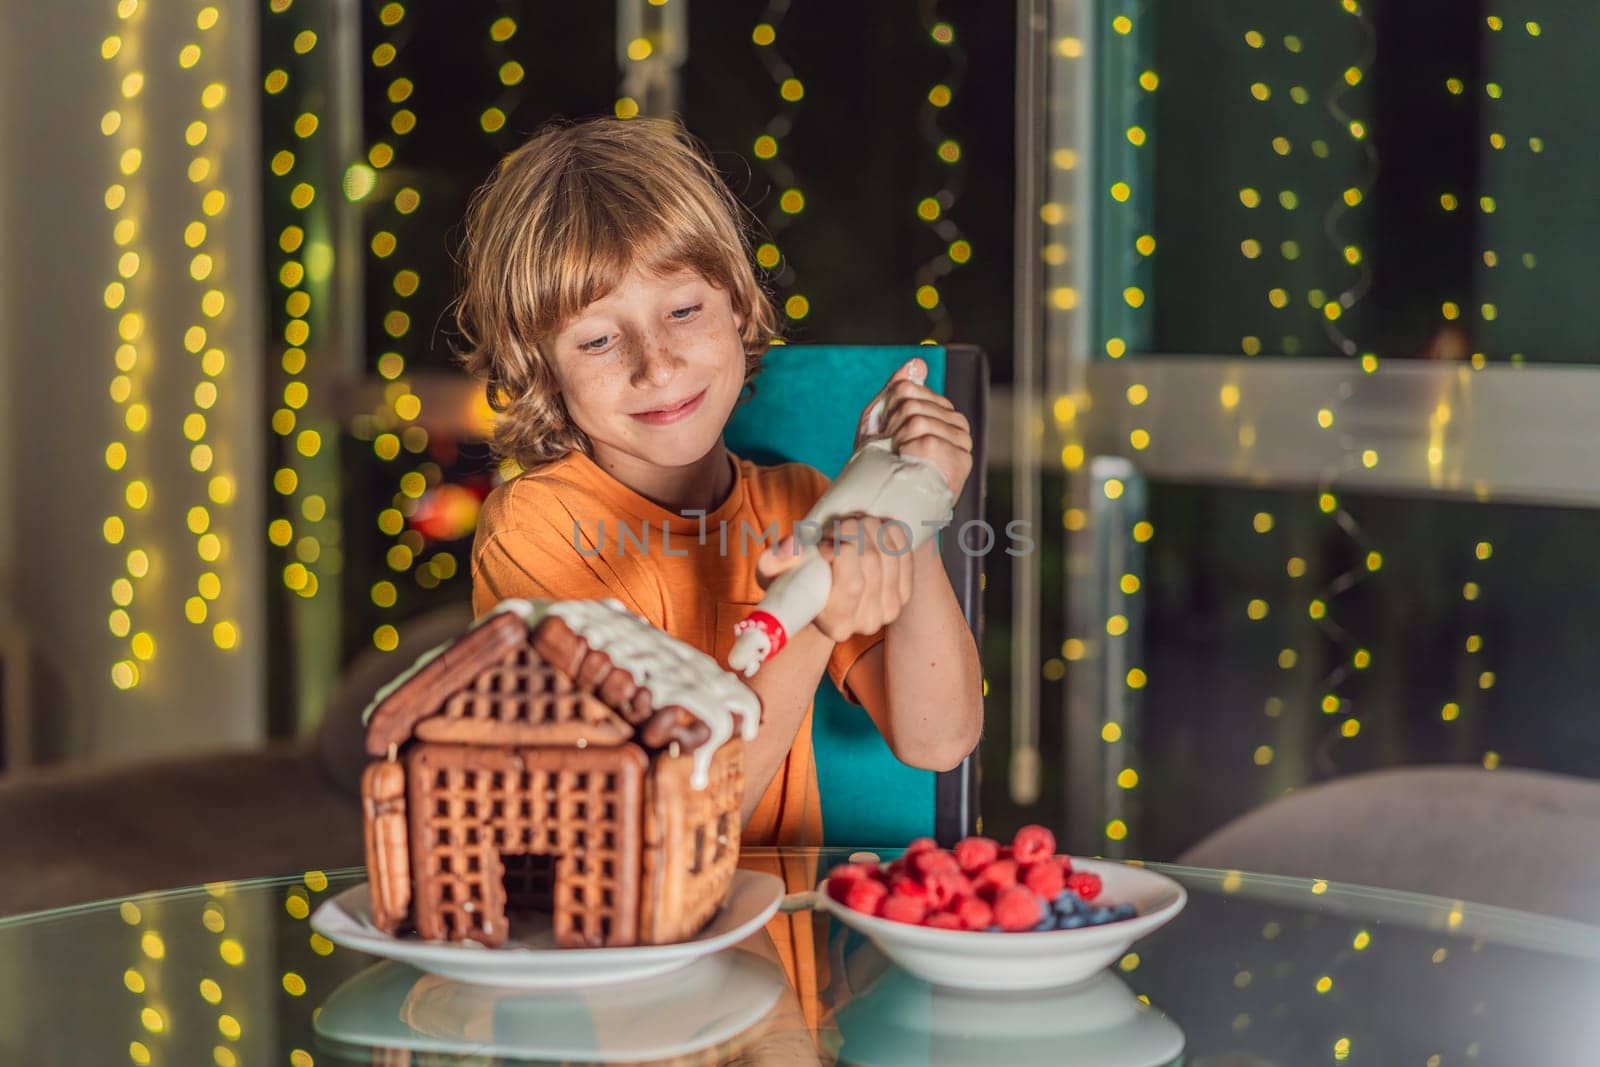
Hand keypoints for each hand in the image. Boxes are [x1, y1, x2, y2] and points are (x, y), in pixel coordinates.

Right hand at [755, 514, 914, 641]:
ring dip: (869, 528)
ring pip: (889, 552)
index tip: (824, 540)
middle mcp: (868, 623)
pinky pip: (904, 550)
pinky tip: (873, 531)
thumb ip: (773, 563)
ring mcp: (891, 608)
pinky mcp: (905, 591)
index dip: (839, 550)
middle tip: (838, 526)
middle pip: (871, 561)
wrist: (826, 588)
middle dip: (853, 532)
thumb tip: (784, 552)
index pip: (852, 583)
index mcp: (837, 625)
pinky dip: (889, 532)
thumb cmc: (798, 581)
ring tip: (852, 526)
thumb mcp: (776, 573)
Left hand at [855, 357, 973, 499]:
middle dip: (891, 428)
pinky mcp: (960, 462)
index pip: (905, 388)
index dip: (887, 411)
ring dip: (898, 443)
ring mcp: (962, 443)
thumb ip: (899, 388)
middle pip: (911, 404)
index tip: (886, 432)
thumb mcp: (885, 421)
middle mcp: (958, 424)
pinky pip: (926, 441)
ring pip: (918, 420)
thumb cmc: (887, 462)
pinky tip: (910, 465)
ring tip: (899, 459)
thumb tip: (917, 362)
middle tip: (891, 450)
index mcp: (943, 410)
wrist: (890, 503)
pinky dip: (909, 453)